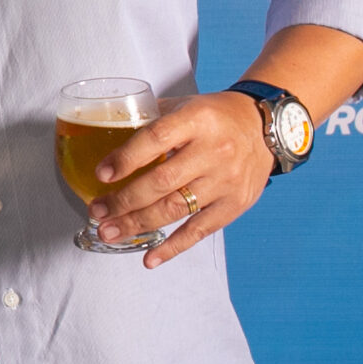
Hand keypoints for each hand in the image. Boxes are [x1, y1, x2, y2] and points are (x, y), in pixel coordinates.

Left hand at [88, 92, 272, 268]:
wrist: (265, 127)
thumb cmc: (216, 116)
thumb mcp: (185, 105)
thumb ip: (149, 119)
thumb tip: (104, 133)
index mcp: (197, 120)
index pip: (155, 139)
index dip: (126, 159)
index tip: (101, 175)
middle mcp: (213, 151)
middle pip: (162, 182)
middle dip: (123, 200)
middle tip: (97, 211)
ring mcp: (225, 181)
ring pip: (176, 208)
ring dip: (138, 224)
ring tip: (109, 232)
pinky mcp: (235, 204)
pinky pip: (200, 230)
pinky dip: (173, 247)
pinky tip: (149, 258)